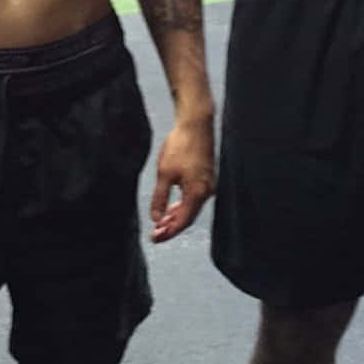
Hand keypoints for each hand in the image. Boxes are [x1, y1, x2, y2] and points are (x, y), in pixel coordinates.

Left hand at [149, 115, 214, 242]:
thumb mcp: (164, 173)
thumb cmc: (180, 146)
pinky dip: (183, 205)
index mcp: (197, 192)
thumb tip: (156, 218)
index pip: (183, 221)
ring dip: (176, 217)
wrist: (195, 124)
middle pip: (189, 217)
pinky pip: (195, 198)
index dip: (168, 232)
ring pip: (192, 208)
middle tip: (155, 235)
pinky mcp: (206, 177)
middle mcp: (207, 191)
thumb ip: (160, 198)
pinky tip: (172, 207)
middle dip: (171, 227)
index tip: (155, 238)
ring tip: (160, 224)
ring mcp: (208, 184)